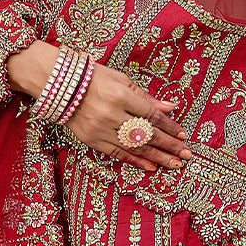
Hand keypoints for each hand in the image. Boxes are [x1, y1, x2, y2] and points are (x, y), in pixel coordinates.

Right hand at [7, 42, 191, 173]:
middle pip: (147, 134)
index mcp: (120, 95)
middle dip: (169, 145)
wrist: (59, 85)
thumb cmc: (93, 78)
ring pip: (135, 147)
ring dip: (157, 157)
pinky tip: (151, 167)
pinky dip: (136, 161)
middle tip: (186, 155)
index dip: (168, 126)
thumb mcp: (121, 79)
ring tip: (174, 165)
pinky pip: (119, 154)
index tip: (182, 135)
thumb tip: (169, 107)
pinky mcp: (93, 141)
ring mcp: (102, 130)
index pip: (151, 115)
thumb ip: (145, 96)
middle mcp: (112, 114)